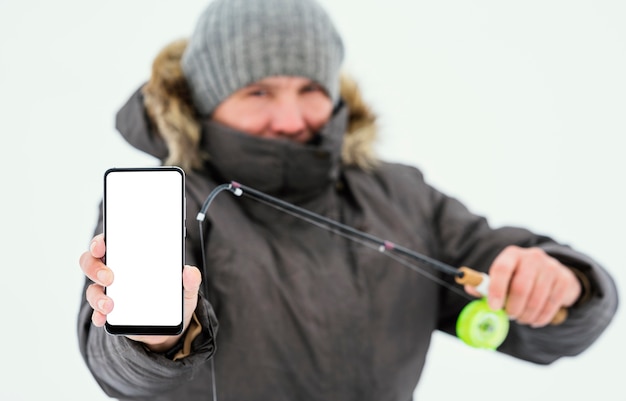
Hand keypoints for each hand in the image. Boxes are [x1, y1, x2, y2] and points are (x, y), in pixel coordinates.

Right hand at [79, 233, 201, 351]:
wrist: (168, 328)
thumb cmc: (172, 300)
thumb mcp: (185, 291)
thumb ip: (190, 281)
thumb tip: (190, 271)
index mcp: (132, 259)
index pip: (110, 243)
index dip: (101, 242)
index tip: (102, 245)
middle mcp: (116, 273)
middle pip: (92, 263)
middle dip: (95, 268)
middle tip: (109, 277)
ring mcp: (110, 293)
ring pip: (92, 288)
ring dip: (97, 296)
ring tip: (110, 304)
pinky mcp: (109, 312)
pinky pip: (97, 312)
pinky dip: (98, 315)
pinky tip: (103, 318)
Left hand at [465, 245, 580, 326]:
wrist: (553, 274)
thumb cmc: (519, 278)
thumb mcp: (503, 277)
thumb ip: (485, 284)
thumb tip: (470, 287)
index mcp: (512, 254)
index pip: (501, 269)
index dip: (496, 289)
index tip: (493, 307)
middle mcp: (532, 257)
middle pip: (520, 287)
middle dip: (512, 308)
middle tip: (509, 316)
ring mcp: (551, 267)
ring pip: (536, 299)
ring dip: (526, 315)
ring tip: (521, 318)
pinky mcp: (564, 280)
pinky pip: (551, 305)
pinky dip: (540, 318)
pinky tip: (534, 320)